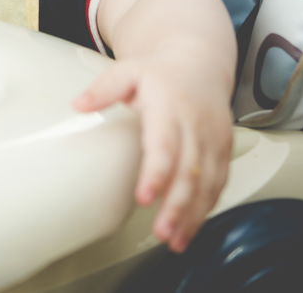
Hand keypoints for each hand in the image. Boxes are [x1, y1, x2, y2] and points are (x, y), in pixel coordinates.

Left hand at [74, 48, 232, 251]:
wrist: (200, 62)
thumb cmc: (162, 72)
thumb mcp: (128, 71)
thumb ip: (103, 89)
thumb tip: (78, 104)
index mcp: (170, 107)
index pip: (165, 145)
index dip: (157, 173)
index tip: (144, 197)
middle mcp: (195, 125)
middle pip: (190, 171)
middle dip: (177, 206)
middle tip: (162, 231)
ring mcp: (213, 139)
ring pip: (208, 182)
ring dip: (193, 214)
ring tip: (176, 240)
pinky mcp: (224, 150)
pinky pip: (219, 182)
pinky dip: (207, 207)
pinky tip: (192, 226)